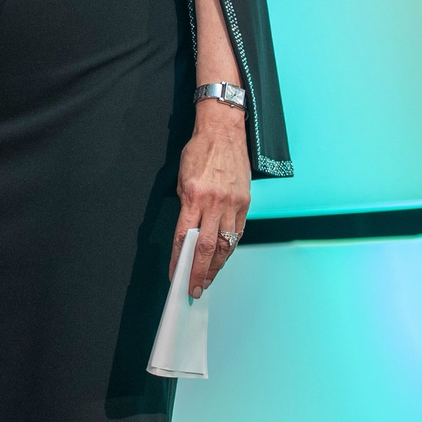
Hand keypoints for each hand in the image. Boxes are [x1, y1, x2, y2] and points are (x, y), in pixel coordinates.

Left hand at [171, 102, 250, 297]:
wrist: (224, 132)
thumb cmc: (199, 152)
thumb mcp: (182, 179)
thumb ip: (186, 207)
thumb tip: (186, 234)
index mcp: (194, 196)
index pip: (183, 237)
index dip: (178, 260)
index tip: (175, 276)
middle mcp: (215, 203)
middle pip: (206, 248)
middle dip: (199, 273)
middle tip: (194, 289)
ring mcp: (233, 204)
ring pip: (225, 245)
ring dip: (216, 266)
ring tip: (208, 280)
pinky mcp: (245, 204)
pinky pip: (237, 233)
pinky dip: (229, 249)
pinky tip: (222, 259)